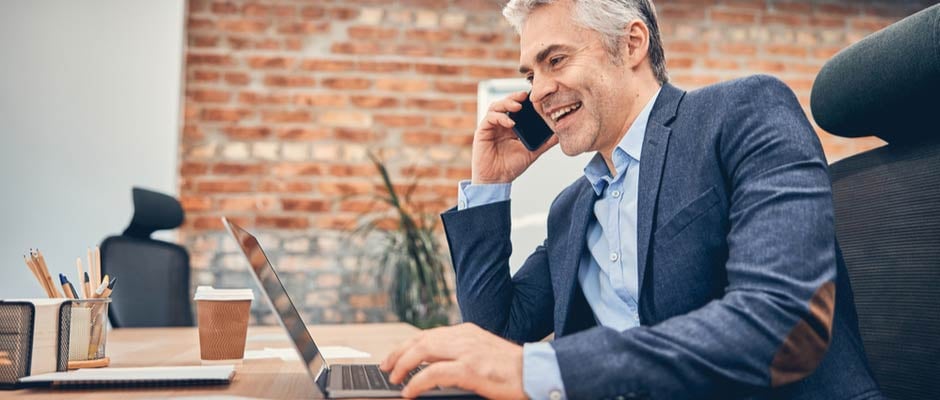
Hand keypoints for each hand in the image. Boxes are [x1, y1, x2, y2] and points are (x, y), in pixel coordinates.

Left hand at [380, 323, 526, 398]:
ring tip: (393, 378)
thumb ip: (462, 355)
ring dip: (402, 365)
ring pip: (422, 351)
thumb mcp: (484, 354)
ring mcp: (467, 351)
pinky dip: (416, 382)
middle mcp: (464, 337)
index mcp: (468, 332)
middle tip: (386, 366)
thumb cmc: (514, 370)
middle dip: (399, 352)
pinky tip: (409, 391)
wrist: (536, 373)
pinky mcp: (470, 369)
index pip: (429, 334)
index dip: (408, 345)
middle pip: (421, 339)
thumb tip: (438, 366)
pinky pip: (433, 373)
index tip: (395, 356)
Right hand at [472, 90, 558, 183]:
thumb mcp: (533, 152)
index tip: (535, 97)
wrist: (497, 180)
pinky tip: (510, 123)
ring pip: (496, 106)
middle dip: (515, 97)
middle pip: (506, 102)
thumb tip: (560, 133)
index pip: (517, 107)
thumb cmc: (511, 167)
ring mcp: (491, 126)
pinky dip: (500, 117)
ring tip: (518, 107)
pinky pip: (490, 118)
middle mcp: (501, 123)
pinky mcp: (483, 131)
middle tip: (525, 96)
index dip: (525, 100)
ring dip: (507, 103)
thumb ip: (545, 142)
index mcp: (512, 126)